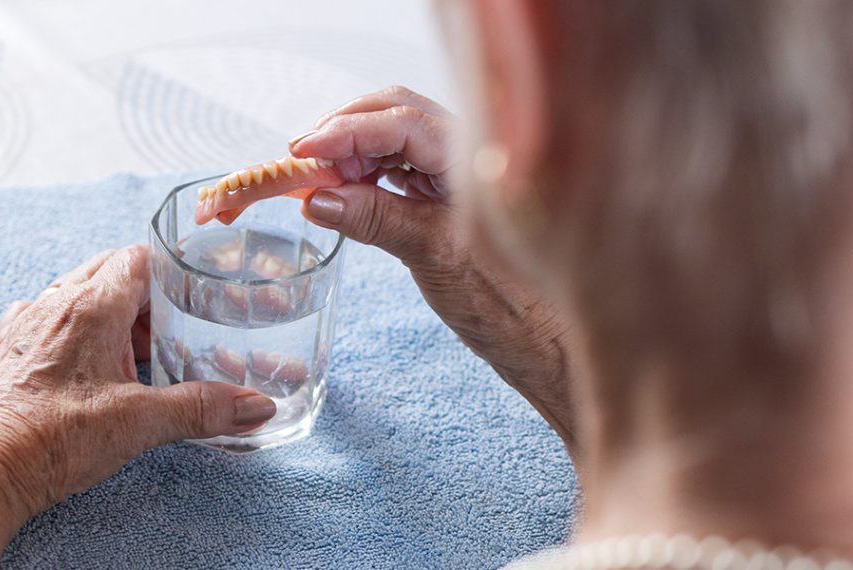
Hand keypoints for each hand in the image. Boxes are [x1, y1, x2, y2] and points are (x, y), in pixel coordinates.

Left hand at [0, 245, 276, 514]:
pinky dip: (77, 327)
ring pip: (79, 293)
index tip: (198, 282)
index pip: (138, 258)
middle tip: (179, 320)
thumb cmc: (52, 439)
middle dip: (149, 291)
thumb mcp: (141, 422)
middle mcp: (56, 305)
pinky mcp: (11, 351)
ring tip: (141, 345)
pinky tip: (88, 355)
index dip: (172, 266)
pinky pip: (49, 318)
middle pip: (111, 271)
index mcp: (92, 307)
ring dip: (114, 310)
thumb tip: (257, 406)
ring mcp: (29, 325)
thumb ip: (203, 408)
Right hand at [290, 86, 576, 451]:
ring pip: (396, 137)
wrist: (550, 343)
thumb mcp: (438, 260)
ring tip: (319, 181)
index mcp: (480, 159)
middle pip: (396, 114)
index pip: (401, 121)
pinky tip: (346, 191)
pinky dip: (367, 172)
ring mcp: (463, 171)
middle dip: (343, 131)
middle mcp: (474, 153)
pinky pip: (402, 165)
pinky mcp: (452, 194)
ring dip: (352, 151)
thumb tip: (319, 196)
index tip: (302, 151)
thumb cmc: (514, 308)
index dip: (345, 131)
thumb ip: (380, 220)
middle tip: (302, 162)